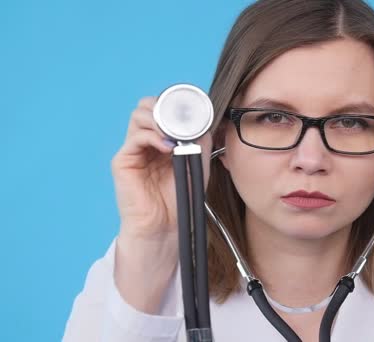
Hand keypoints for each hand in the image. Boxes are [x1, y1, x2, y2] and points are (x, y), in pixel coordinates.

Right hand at [111, 96, 212, 313]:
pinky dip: (152, 135)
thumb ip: (199, 142)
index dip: (175, 105)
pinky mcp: (123, 161)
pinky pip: (135, 137)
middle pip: (147, 106)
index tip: (193, 109)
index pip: (163, 109)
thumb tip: (202, 120)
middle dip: (165, 106)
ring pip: (139, 115)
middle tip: (181, 119)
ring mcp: (134, 149)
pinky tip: (166, 146)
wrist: (166, 226)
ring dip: (160, 118)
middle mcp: (146, 141)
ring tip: (175, 134)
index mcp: (163, 139)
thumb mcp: (197, 164)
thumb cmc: (181, 198)